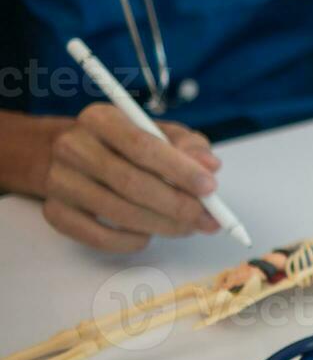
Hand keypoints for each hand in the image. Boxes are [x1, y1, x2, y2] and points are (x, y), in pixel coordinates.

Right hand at [42, 104, 221, 252]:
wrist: (74, 156)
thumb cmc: (128, 145)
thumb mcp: (162, 133)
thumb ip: (189, 146)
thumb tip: (210, 166)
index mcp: (101, 118)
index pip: (143, 145)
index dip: (180, 170)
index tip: (210, 188)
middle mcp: (73, 146)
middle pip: (131, 182)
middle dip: (177, 205)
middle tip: (207, 218)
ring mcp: (59, 181)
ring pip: (117, 211)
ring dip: (161, 225)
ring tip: (187, 227)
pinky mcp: (54, 212)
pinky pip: (95, 236)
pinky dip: (128, 241)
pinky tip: (149, 236)